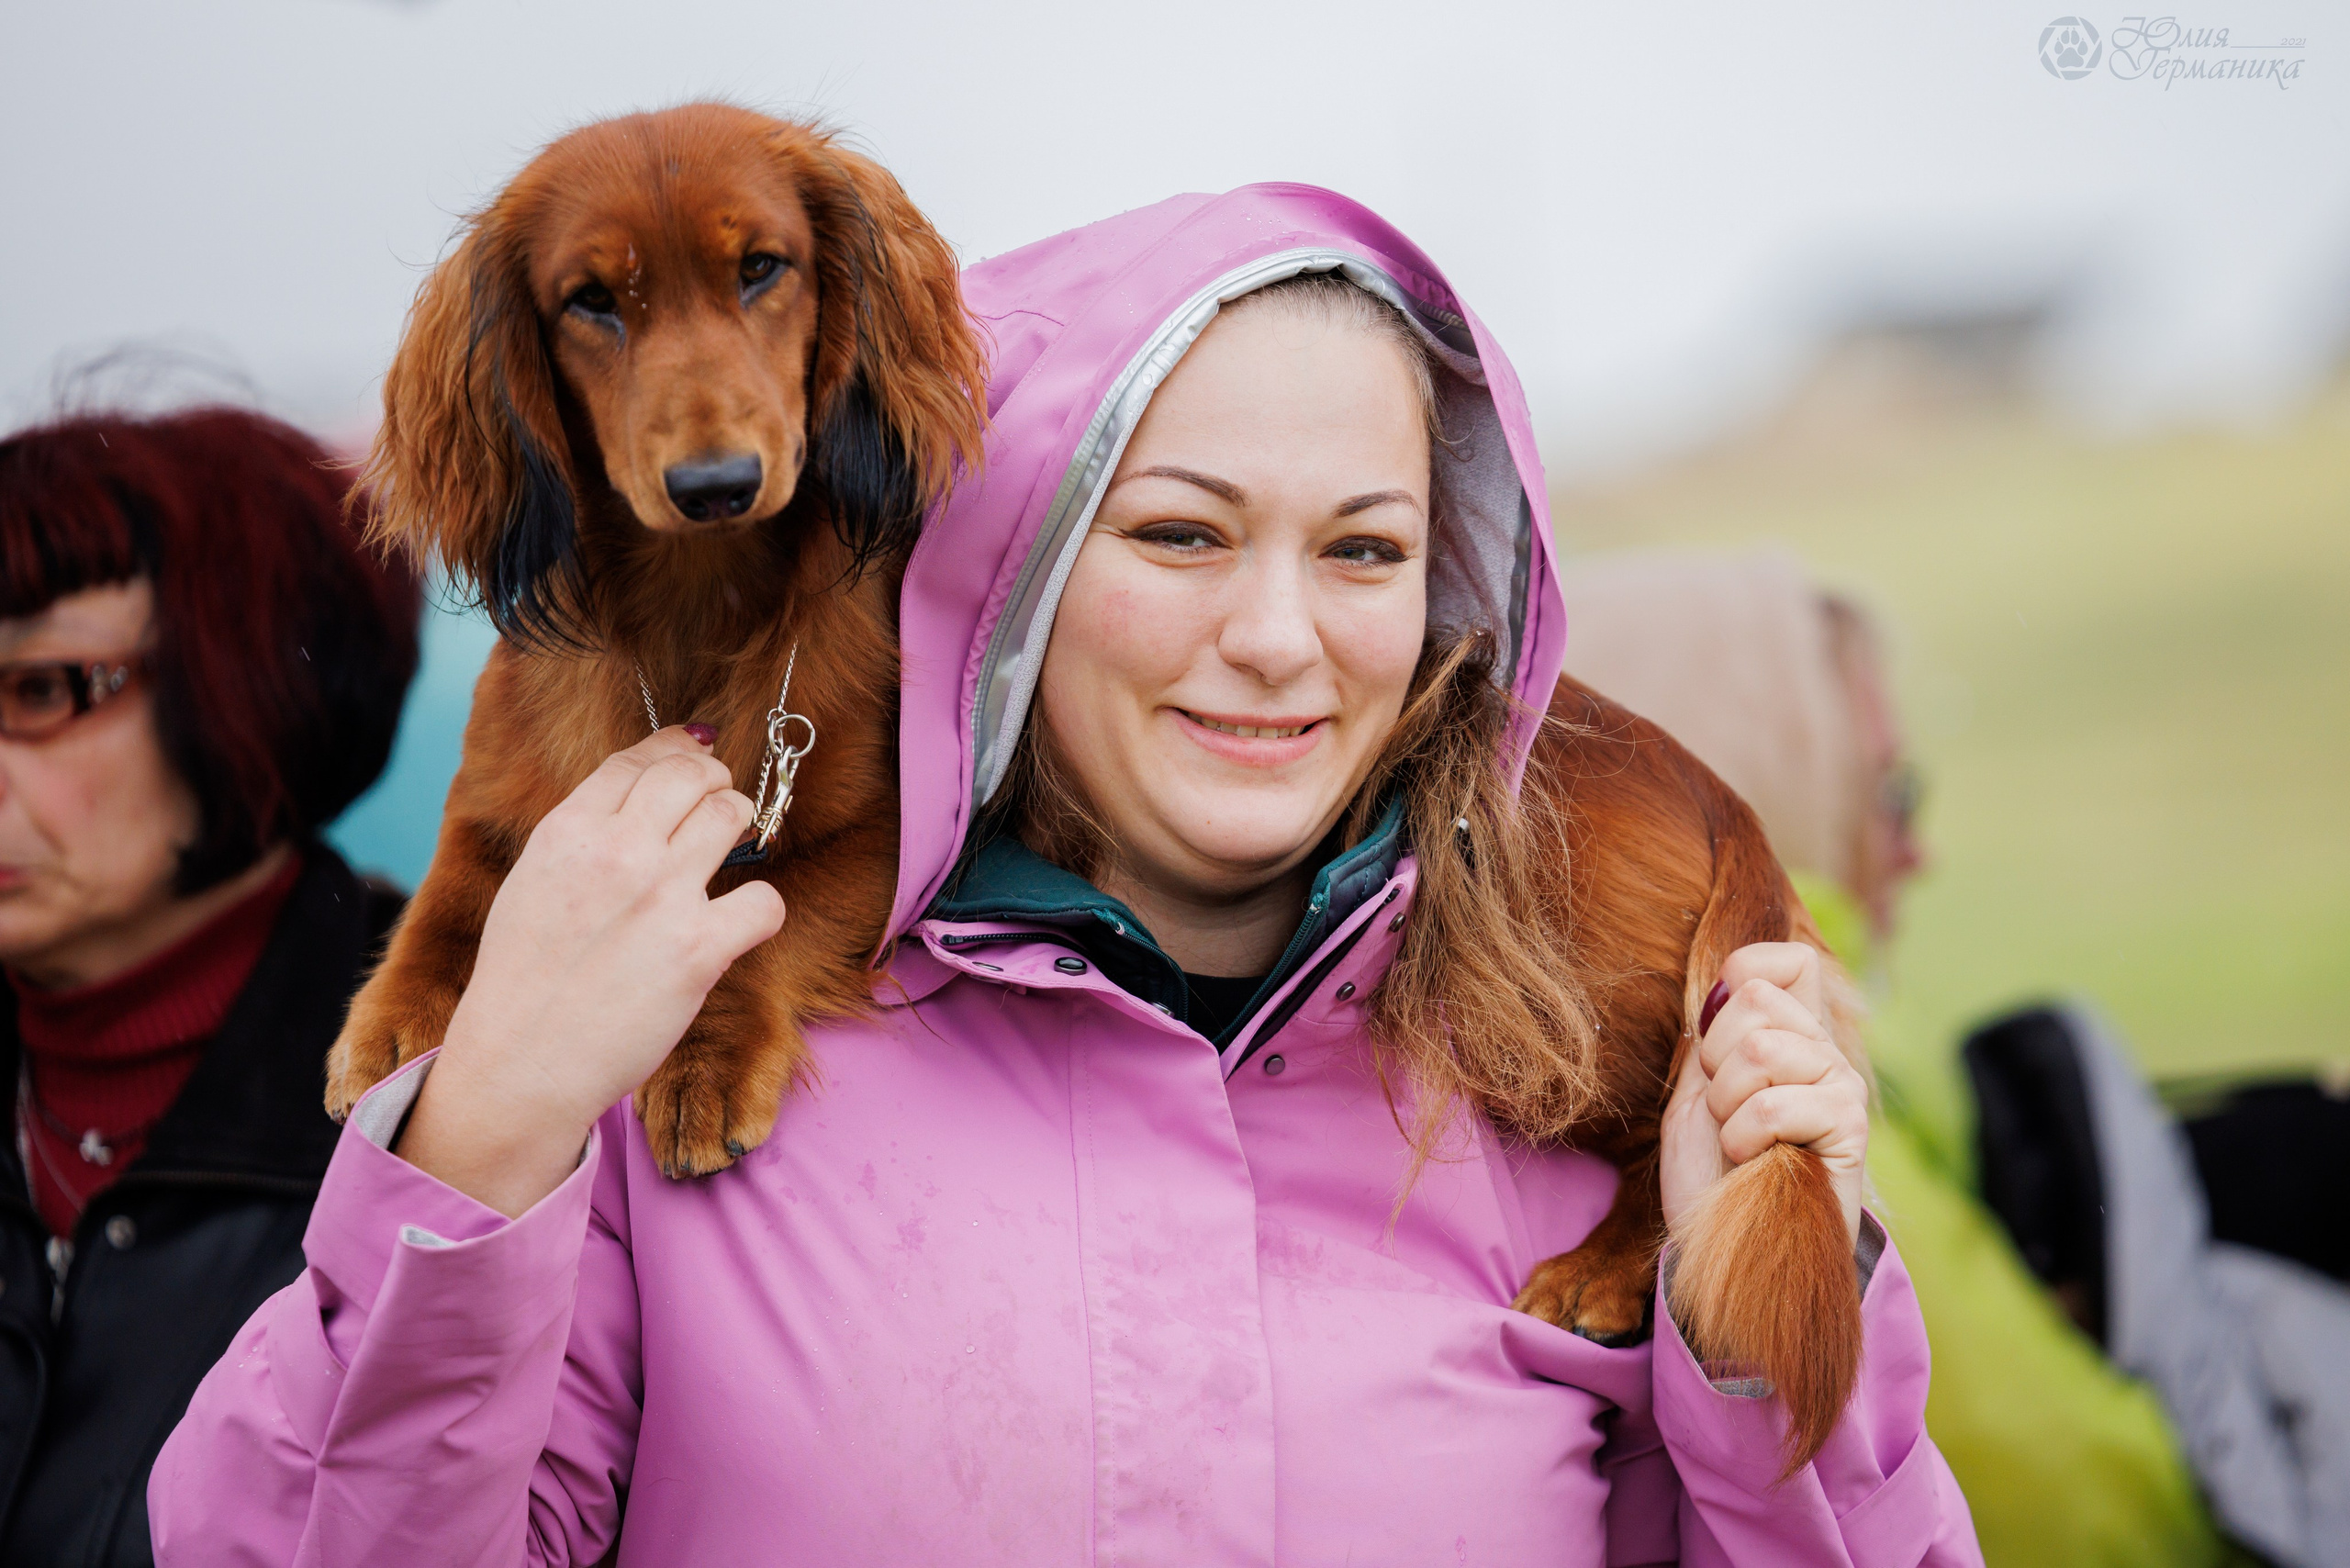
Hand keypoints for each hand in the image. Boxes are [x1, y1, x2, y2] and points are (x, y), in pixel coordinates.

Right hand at [396, 728, 786, 1215]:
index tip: (697, 751)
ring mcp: (662, 897)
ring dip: (741, 827)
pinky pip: (764, 900)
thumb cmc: (524, 979)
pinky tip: (739, 922)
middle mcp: (617, 852)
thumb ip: (584, 836)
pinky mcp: (700, 950)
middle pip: (694, 774)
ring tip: (731, 851)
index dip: (677, 748)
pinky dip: (761, 909)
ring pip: (734, 815)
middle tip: (718, 802)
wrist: (520, 1063)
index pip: (638, 760)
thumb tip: (639, 797)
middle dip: (715, 781)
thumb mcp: (534, 883)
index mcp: (568, 831)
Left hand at [1658, 942, 1868, 1246]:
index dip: (1737, 984)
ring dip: (1727, 1106)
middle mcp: (1824, 1051)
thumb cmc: (1712, 1176)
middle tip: (1727, 1111)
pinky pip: (1774, 1106)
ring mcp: (1842, 1086)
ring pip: (1760, 1048)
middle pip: (1758, 996)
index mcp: (1791, 1035)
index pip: (1783, 960)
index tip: (1716, 1046)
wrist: (1731, 1249)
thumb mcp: (1696, 1092)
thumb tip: (1731, 982)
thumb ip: (1715, 1034)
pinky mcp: (1850, 1126)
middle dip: (1716, 1060)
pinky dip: (1744, 1139)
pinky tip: (1756, 1162)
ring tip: (1741, 1142)